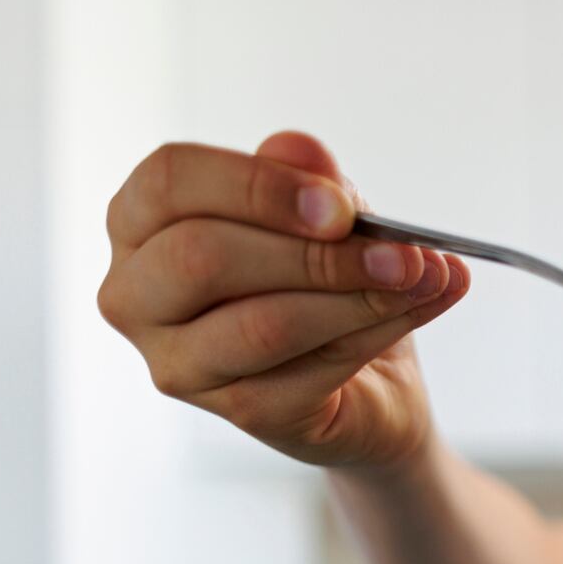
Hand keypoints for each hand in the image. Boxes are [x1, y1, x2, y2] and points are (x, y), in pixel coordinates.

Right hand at [97, 132, 471, 473]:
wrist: (371, 387)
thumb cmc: (327, 286)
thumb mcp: (327, 218)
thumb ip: (308, 181)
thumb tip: (303, 151)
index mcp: (142, 224)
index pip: (170, 181)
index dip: (256, 185)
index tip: (340, 204)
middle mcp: (137, 296)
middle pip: (203, 256)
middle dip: (315, 252)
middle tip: (400, 249)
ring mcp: (179, 364)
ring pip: (263, 323)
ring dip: (358, 297)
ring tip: (424, 274)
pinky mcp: (237, 412)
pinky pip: (310, 370)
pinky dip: (377, 332)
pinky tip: (422, 305)